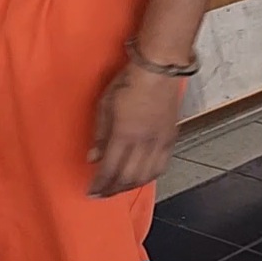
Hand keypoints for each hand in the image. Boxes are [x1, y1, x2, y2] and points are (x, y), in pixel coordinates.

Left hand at [89, 63, 181, 198]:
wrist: (160, 68)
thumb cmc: (129, 80)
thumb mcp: (106, 103)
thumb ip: (101, 133)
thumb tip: (93, 158)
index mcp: (125, 134)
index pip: (110, 169)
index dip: (99, 185)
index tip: (90, 192)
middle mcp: (143, 142)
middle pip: (127, 177)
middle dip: (112, 190)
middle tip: (102, 194)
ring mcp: (159, 141)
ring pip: (146, 176)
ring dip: (131, 186)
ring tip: (120, 188)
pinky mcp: (171, 137)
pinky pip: (162, 165)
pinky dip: (150, 176)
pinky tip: (142, 176)